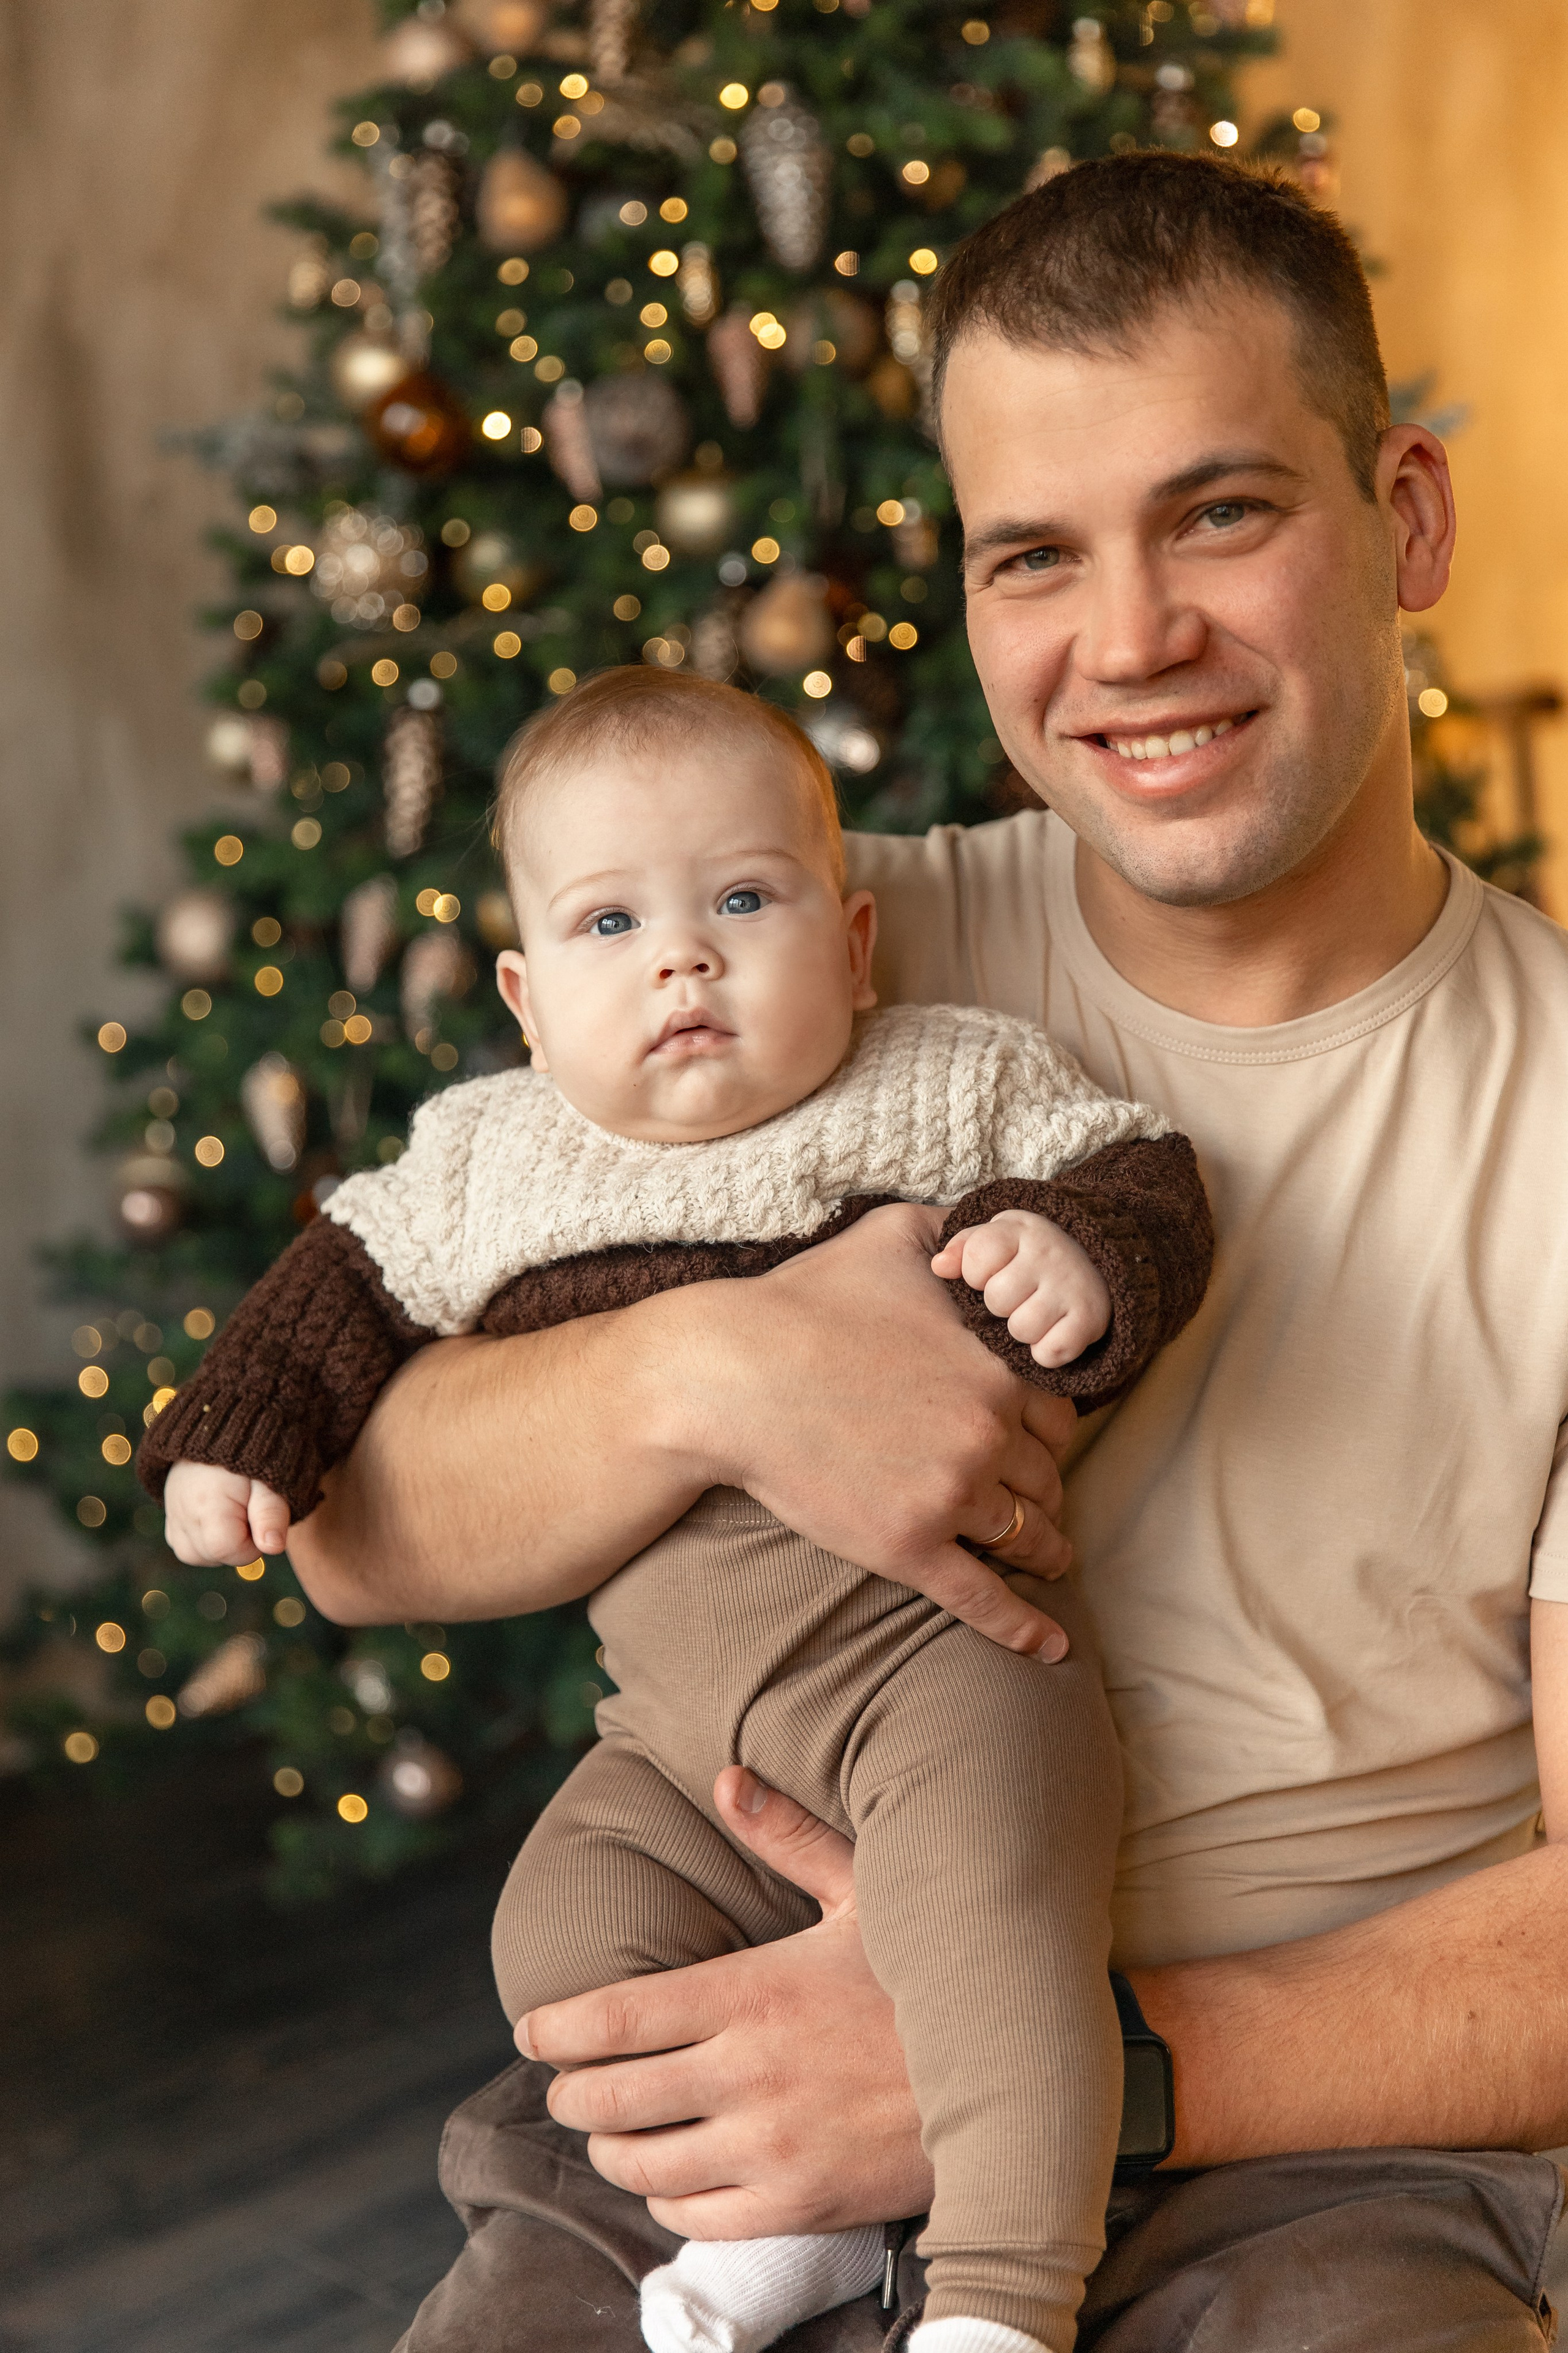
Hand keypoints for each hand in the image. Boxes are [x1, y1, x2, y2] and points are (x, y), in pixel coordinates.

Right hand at [163, 1459, 290, 1564]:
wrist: (221, 1424)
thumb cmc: (253, 1452)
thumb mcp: (270, 1479)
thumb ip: (272, 1514)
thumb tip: (273, 1547)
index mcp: (207, 1504)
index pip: (228, 1551)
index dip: (252, 1543)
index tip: (261, 1516)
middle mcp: (182, 1512)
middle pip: (212, 1556)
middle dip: (237, 1543)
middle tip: (248, 1507)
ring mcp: (172, 1513)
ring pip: (195, 1554)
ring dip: (219, 1543)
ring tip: (235, 1511)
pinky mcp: (169, 1513)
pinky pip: (184, 1544)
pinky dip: (202, 1538)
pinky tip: (218, 1516)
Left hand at [521, 1768, 931, 2237]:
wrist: (1011, 2081)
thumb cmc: (925, 1979)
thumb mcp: (865, 1893)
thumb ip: (787, 1835)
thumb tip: (725, 1774)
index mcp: (751, 1992)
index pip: (613, 2019)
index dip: (553, 2029)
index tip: (530, 2028)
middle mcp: (748, 2073)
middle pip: (609, 2097)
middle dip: (568, 2094)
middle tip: (563, 2084)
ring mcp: (770, 2145)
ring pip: (640, 2163)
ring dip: (610, 2148)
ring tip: (609, 2130)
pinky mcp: (796, 2204)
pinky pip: (693, 2217)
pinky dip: (663, 2199)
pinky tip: (668, 2176)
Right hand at [687, 1202, 1076, 1656]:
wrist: (728, 1375)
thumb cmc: (803, 1301)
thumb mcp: (891, 1235)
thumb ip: (957, 1227)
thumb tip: (990, 1227)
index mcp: (996, 1364)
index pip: (1059, 1412)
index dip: (1047, 1427)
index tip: (1036, 1439)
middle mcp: (987, 1432)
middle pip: (1048, 1476)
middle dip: (1045, 1487)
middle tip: (1037, 1499)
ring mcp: (951, 1495)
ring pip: (1027, 1534)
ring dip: (1045, 1549)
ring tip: (1048, 1558)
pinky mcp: (908, 1549)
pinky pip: (986, 1600)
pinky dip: (1026, 1630)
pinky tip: (1052, 1651)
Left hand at [932, 1210, 1110, 1368]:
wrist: (1093, 1265)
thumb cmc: (1027, 1257)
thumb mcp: (995, 1239)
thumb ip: (962, 1249)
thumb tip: (939, 1266)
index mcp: (1021, 1230)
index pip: (977, 1257)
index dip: (975, 1274)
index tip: (989, 1273)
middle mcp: (1050, 1253)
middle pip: (997, 1298)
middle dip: (1000, 1305)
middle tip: (1016, 1297)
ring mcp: (1073, 1285)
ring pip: (1022, 1328)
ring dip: (1021, 1330)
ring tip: (1032, 1313)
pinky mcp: (1091, 1318)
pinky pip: (1051, 1352)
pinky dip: (1045, 1352)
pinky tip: (1050, 1333)